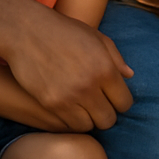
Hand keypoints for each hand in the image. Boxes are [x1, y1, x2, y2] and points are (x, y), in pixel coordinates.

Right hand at [4, 4, 133, 131]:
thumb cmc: (65, 31)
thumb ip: (116, 58)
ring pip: (89, 126)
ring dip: (88, 118)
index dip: (121, 101)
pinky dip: (71, 120)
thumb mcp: (97, 38)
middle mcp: (90, 86)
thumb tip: (129, 75)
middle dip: (107, 113)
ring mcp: (69, 97)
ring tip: (83, 106)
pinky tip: (69, 108)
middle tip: (99, 104)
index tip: (113, 97)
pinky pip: (69, 125)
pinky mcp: (50, 104)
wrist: (28, 32)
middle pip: (108, 120)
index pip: (125, 102)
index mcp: (105, 69)